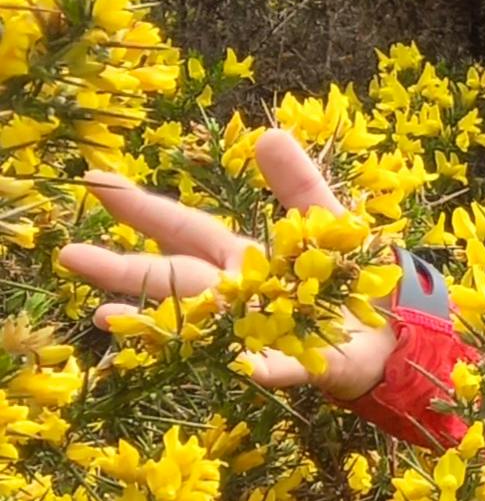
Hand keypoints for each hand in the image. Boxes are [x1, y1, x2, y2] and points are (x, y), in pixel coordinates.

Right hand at [57, 128, 397, 401]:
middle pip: (175, 278)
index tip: (96, 182)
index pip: (183, 228)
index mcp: (243, 258)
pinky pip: (274, 365)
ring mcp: (263, 333)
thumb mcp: (329, 221)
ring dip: (159, 324)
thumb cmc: (355, 281)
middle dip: (122, 268)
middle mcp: (242, 296)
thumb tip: (266, 135)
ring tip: (106, 318)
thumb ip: (298, 185)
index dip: (142, 207)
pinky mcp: (299, 363)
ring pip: (205, 327)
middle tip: (68, 256)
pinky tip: (237, 364)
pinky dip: (257, 365)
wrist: (400, 336)